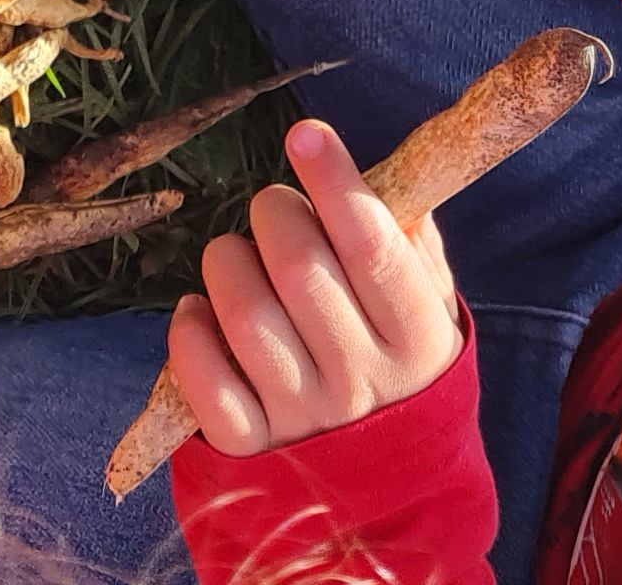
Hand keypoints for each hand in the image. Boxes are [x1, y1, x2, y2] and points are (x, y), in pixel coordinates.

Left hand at [167, 117, 461, 458]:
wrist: (389, 486)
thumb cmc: (403, 367)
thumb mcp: (432, 307)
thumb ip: (413, 244)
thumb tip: (388, 177)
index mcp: (416, 336)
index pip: (374, 246)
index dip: (337, 183)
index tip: (306, 134)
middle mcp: (362, 380)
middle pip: (301, 271)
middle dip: (275, 215)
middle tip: (273, 207)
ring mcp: (305, 417)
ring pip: (247, 318)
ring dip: (228, 265)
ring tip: (235, 257)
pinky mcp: (253, 446)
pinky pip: (206, 385)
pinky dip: (189, 337)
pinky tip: (197, 311)